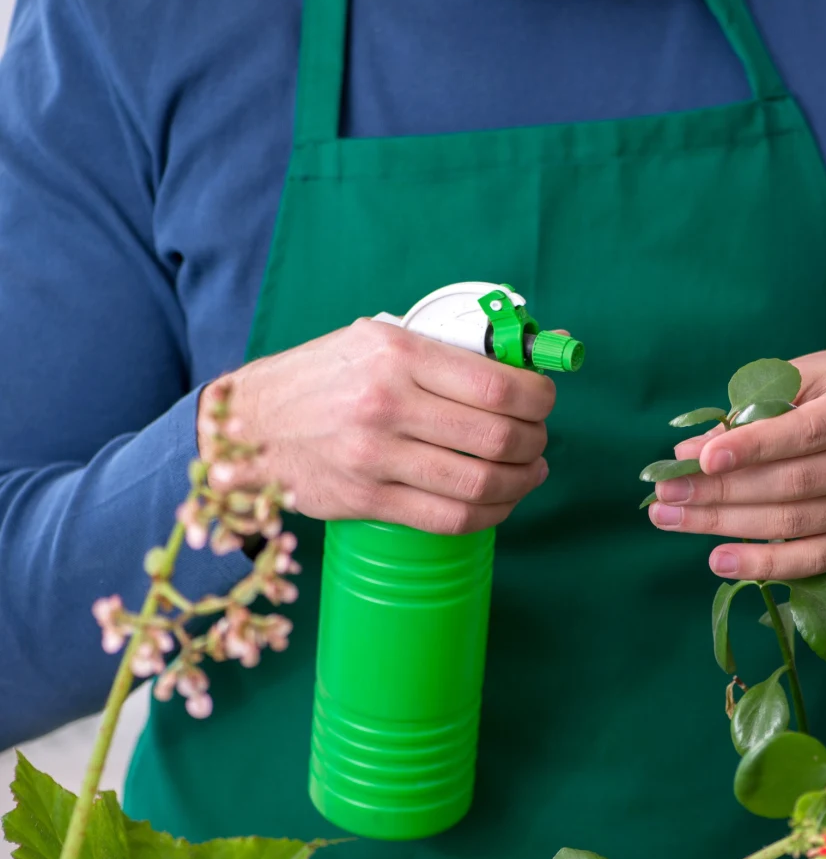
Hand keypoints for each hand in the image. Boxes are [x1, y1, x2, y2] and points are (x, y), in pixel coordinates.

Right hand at [202, 318, 556, 534]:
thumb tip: (525, 358)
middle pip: (498, 438)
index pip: (499, 385)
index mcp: (399, 355)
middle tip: (539, 441)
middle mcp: (388, 404)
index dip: (539, 399)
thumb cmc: (322, 377)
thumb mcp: (376, 340)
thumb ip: (443, 351)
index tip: (544, 402)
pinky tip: (499, 501)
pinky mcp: (368, 500)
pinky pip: (450, 517)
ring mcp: (376, 458)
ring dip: (522, 483)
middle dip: (536, 443)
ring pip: (480, 484)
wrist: (247, 425)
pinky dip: (490, 514)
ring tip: (530, 472)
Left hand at [648, 345, 825, 579]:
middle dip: (721, 491)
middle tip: (664, 492)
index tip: (698, 458)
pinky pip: (816, 559)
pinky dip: (766, 564)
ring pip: (798, 522)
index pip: (806, 432)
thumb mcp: (816, 374)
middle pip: (794, 483)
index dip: (751, 448)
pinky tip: (719, 559)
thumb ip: (759, 406)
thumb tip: (693, 449)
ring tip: (673, 518)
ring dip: (727, 525)